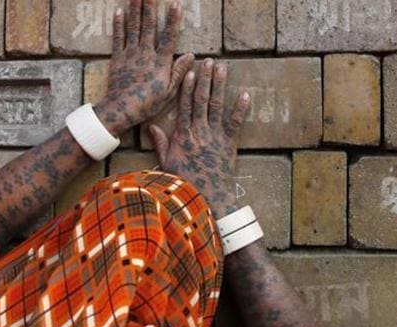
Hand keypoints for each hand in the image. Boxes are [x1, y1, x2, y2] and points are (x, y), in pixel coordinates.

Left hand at [94, 0, 194, 135]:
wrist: (122, 109)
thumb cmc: (148, 104)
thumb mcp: (169, 92)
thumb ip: (179, 72)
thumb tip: (191, 56)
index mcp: (160, 63)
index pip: (169, 37)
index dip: (173, 20)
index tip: (176, 4)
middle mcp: (145, 54)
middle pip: (149, 26)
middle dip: (150, 6)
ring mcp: (130, 54)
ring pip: (134, 27)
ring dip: (135, 9)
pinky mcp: (117, 58)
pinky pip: (118, 37)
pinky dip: (119, 24)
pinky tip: (119, 11)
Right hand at [149, 59, 251, 217]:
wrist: (206, 196)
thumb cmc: (184, 181)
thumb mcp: (166, 162)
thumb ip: (160, 142)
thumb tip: (151, 126)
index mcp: (183, 135)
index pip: (185, 105)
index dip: (187, 87)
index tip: (189, 71)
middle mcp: (199, 131)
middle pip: (202, 100)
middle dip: (205, 79)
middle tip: (208, 61)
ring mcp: (215, 136)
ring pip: (217, 106)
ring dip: (220, 85)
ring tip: (222, 68)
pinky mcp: (229, 143)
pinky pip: (235, 123)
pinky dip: (240, 109)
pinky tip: (245, 94)